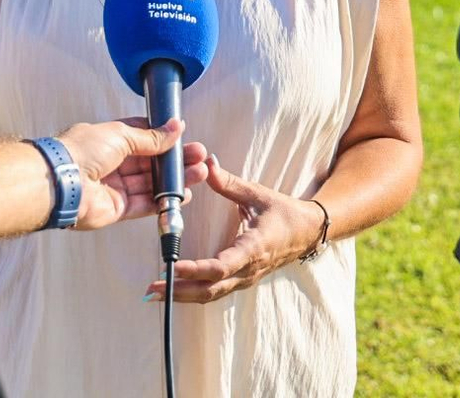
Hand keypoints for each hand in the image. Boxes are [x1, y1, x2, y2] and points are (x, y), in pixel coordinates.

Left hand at [58, 118, 209, 230]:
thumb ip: (151, 136)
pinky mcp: (117, 208)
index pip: (142, 136)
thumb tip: (174, 127)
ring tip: (198, 173)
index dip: (163, 137)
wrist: (60, 184)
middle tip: (197, 156)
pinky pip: (145, 204)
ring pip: (152, 182)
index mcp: (108, 138)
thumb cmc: (80, 152)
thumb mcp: (121, 134)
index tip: (182, 136)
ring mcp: (114, 186)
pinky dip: (164, 200)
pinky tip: (181, 194)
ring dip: (175, 178)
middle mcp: (111, 162)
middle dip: (175, 159)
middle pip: (151, 161)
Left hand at [142, 156, 324, 303]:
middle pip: (210, 290)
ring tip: (155, 293)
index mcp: (252, 248)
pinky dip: (193, 293)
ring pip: (211, 295)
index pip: (220, 266)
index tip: (172, 267)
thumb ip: (230, 183)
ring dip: (183, 295)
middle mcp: (248, 270)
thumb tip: (208, 164)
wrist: (308, 232)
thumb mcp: (257, 194)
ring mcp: (245, 279)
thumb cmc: (284, 212)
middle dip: (179, 291)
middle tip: (151, 289)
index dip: (195, 270)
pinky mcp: (242, 280)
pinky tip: (174, 290)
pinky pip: (215, 292)